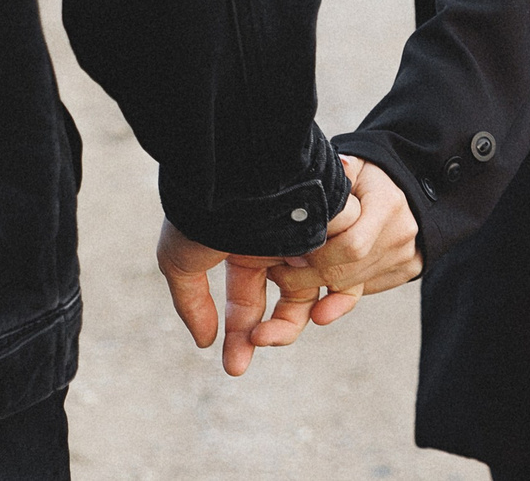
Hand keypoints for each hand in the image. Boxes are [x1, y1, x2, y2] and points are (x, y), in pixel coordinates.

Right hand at [155, 217, 344, 376]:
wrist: (232, 163)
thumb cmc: (202, 210)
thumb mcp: (180, 260)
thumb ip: (192, 303)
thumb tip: (206, 342)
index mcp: (247, 251)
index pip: (249, 304)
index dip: (241, 337)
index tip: (233, 367)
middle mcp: (280, 243)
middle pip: (292, 303)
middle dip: (278, 331)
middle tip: (261, 342)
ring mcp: (310, 231)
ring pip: (322, 284)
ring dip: (303, 301)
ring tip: (284, 274)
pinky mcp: (338, 216)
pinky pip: (349, 251)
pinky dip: (335, 264)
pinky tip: (307, 258)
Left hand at [258, 156, 420, 336]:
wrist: (410, 191)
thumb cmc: (372, 178)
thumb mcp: (357, 164)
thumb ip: (344, 169)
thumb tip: (339, 165)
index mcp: (387, 204)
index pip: (351, 245)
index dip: (316, 254)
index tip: (289, 251)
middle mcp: (400, 234)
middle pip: (348, 271)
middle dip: (308, 277)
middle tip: (279, 272)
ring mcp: (405, 256)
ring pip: (353, 285)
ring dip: (317, 287)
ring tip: (289, 276)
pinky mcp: (405, 271)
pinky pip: (363, 290)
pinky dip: (336, 293)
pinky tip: (315, 293)